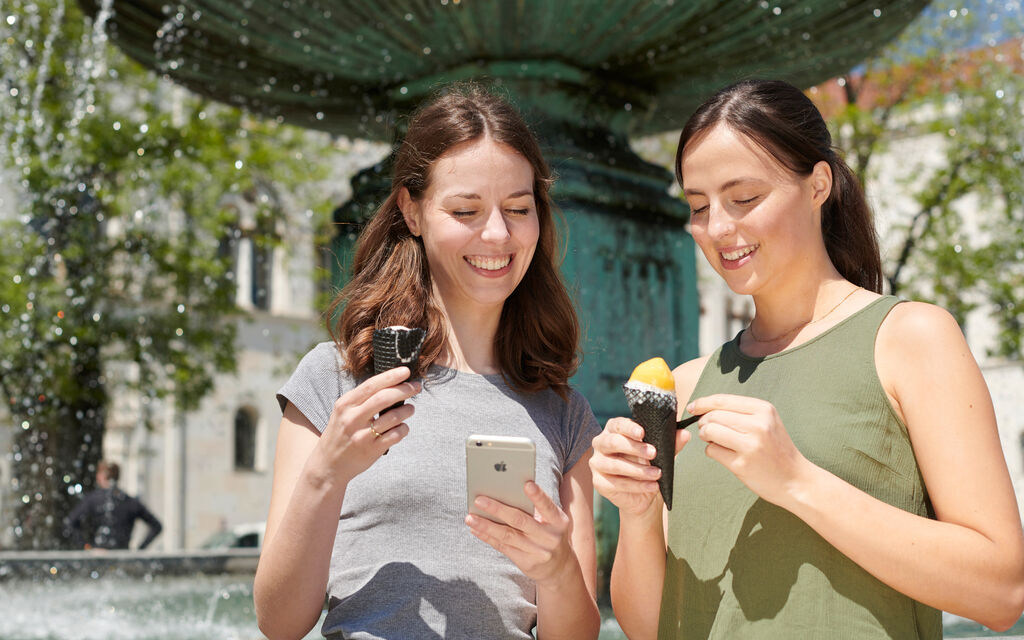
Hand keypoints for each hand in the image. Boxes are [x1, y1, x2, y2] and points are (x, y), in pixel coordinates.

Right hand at [315, 366, 420, 483]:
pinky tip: (402, 428)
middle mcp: (352, 419)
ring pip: (393, 417)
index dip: (391, 376)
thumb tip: (391, 383)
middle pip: (384, 398)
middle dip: (404, 390)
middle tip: (416, 387)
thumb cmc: (341, 433)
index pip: (371, 385)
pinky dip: (403, 429)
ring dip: (407, 410)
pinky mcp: (371, 450)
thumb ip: (362, 398)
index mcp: (345, 404)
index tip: (406, 371)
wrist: (328, 465)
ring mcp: (362, 435)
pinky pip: (395, 435)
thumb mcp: (343, 412)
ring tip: (410, 409)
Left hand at [465, 481, 577, 587]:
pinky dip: (488, 537)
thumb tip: (504, 493)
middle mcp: (549, 537)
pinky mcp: (526, 563)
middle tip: (479, 500)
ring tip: (470, 517)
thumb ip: (535, 509)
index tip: (527, 484)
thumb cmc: (550, 533)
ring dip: (486, 525)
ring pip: (507, 535)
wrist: (560, 568)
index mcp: (558, 521)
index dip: (538, 496)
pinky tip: (475, 530)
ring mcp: (538, 552)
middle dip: (498, 509)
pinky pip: (503, 547)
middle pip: (520, 520)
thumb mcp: (552, 521)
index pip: (547, 506)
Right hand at [588, 417, 689, 516]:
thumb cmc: (649, 466)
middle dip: (634, 448)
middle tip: (653, 453)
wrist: (645, 494)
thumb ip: (671, 443)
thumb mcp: (661, 453)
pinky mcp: (599, 482)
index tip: (643, 432)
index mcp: (614, 430)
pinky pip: (616, 484)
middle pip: (611, 442)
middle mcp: (601, 444)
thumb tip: (685, 434)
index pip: (617, 424)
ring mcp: (597, 463)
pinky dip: (636, 485)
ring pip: (614, 465)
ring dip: (638, 470)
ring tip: (657, 474)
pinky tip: (652, 486)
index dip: (629, 427)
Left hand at [688, 394, 810, 506]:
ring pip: (709, 432)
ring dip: (706, 437)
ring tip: (716, 442)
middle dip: (703, 423)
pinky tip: (726, 455)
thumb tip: (703, 408)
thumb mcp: (767, 422)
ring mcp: (750, 445)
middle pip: (712, 416)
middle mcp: (758, 424)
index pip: (722, 400)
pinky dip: (712, 452)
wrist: (796, 480)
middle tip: (707, 431)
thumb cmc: (777, 450)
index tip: (692, 408)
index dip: (702, 403)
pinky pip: (712, 451)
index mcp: (763, 409)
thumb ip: (740, 412)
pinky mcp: (742, 464)